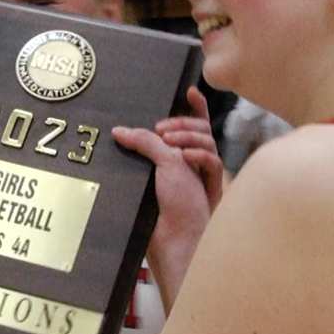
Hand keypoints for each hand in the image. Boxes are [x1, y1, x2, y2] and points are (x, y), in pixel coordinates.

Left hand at [114, 90, 217, 255]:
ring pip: (208, 141)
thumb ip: (144, 145)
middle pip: (201, 129)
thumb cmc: (160, 213)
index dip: (194, 108)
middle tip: (163, 130)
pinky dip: (200, 155)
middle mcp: (193, 165)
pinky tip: (186, 157)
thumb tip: (120, 131)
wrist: (171, 242)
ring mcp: (204, 175)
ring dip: (189, 137)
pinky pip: (213, 161)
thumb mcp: (153, 170)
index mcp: (178, 159)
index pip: (191, 126)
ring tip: (170, 142)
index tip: (190, 90)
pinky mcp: (212, 186)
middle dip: (184, 123)